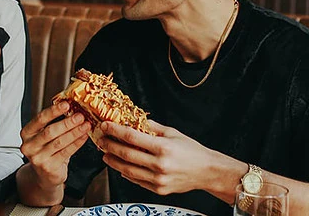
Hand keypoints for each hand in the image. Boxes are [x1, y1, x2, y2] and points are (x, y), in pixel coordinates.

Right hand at [19, 103, 90, 188]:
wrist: (44, 175)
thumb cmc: (46, 150)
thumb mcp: (44, 135)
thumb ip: (53, 122)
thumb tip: (71, 106)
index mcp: (26, 133)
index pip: (40, 119)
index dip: (54, 111)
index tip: (66, 104)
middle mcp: (29, 146)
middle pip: (50, 131)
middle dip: (67, 123)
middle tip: (80, 116)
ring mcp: (38, 158)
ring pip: (59, 142)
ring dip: (75, 132)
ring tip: (85, 125)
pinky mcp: (49, 167)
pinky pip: (66, 152)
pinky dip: (77, 143)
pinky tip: (84, 136)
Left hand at [96, 120, 215, 194]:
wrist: (208, 171)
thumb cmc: (192, 151)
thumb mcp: (173, 133)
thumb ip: (152, 127)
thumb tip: (134, 119)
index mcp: (163, 147)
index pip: (132, 137)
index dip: (115, 130)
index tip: (105, 126)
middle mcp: (160, 164)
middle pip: (126, 154)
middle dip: (110, 146)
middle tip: (101, 140)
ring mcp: (158, 179)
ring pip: (128, 170)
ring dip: (113, 161)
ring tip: (105, 154)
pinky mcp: (159, 189)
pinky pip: (137, 181)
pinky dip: (125, 173)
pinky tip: (120, 166)